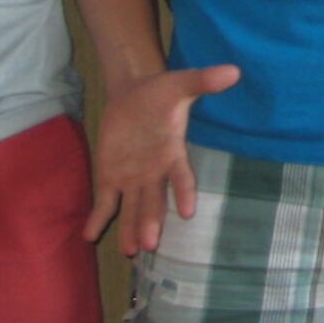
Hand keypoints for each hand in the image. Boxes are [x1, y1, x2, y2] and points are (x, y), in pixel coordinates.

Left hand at [85, 64, 241, 255]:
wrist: (133, 94)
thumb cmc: (161, 92)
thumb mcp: (181, 84)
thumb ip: (203, 81)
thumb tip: (233, 71)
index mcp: (173, 153)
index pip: (182, 176)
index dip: (185, 192)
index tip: (189, 211)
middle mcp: (154, 172)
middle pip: (154, 201)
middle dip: (152, 222)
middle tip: (150, 244)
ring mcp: (132, 178)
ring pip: (132, 208)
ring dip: (131, 229)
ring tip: (130, 251)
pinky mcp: (110, 178)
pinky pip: (105, 203)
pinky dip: (98, 219)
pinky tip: (89, 236)